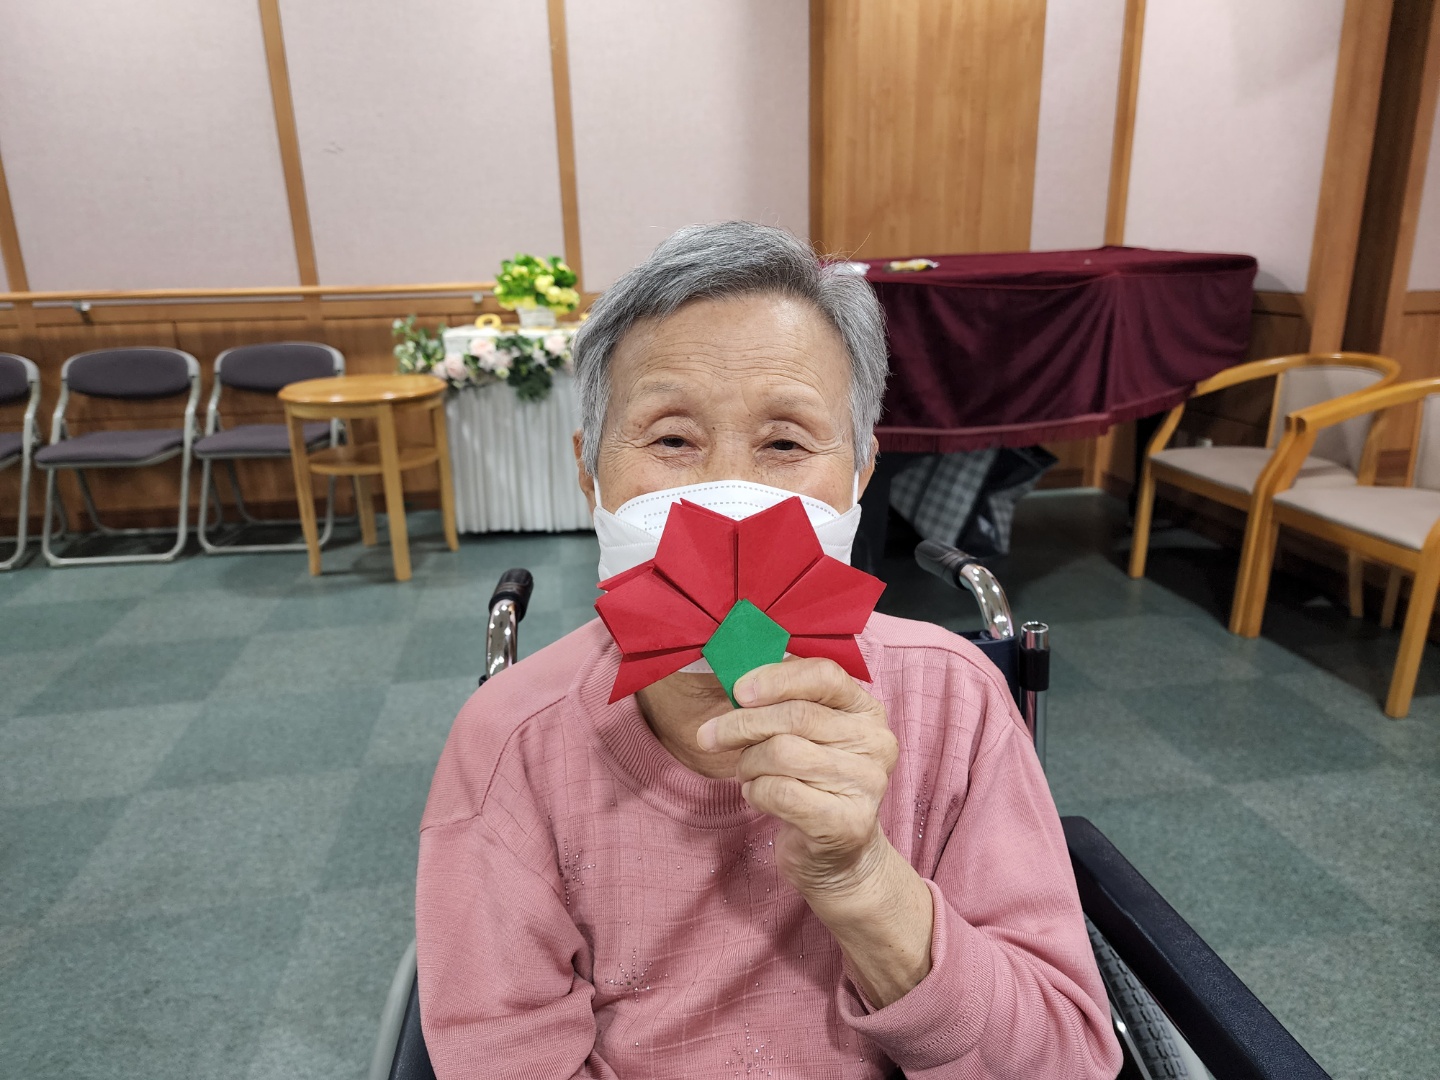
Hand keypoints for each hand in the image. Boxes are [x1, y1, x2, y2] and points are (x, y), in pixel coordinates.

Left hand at [696, 657, 898, 899]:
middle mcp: (876, 743)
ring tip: (745, 772)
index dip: (776, 679)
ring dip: (748, 763)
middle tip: (709, 736)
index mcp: (867, 711)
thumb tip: (734, 678)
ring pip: (782, 753)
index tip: (738, 690)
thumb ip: (782, 703)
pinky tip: (756, 795)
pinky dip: (755, 791)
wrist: (836, 857)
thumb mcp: (805, 737)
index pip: (825, 675)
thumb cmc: (811, 785)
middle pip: (796, 716)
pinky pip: (780, 792)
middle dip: (741, 724)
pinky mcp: (848, 823)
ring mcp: (867, 784)